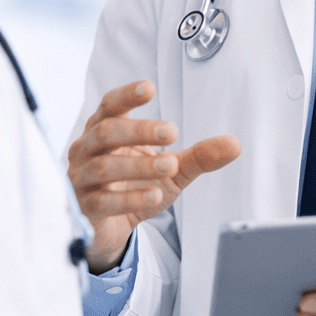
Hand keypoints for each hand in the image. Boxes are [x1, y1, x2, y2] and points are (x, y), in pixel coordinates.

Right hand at [67, 80, 240, 273]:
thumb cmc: (136, 185)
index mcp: (104, 129)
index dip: (127, 95)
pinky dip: (129, 198)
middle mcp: (87, 149)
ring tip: (169, 165)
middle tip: (172, 131)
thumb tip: (234, 144)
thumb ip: (199, 155)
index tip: (150, 87)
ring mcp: (80, 179)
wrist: (109, 228)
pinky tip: (154, 197)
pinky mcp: (83, 209)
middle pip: (106, 132)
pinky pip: (102, 202)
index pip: (110, 105)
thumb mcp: (173, 168)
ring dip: (138, 165)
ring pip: (103, 167)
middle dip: (139, 130)